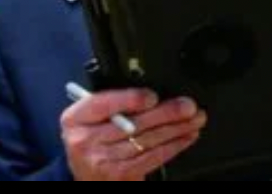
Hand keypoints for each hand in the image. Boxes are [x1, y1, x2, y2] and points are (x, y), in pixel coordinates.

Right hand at [61, 88, 206, 180]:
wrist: (86, 177)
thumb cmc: (91, 138)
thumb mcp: (89, 118)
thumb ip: (111, 103)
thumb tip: (150, 93)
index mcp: (75, 118)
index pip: (103, 104)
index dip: (129, 100)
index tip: (152, 96)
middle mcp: (85, 141)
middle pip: (131, 124)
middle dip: (165, 113)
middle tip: (188, 106)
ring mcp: (103, 161)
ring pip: (146, 141)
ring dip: (176, 129)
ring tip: (195, 119)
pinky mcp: (121, 175)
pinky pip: (152, 158)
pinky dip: (173, 146)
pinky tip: (186, 137)